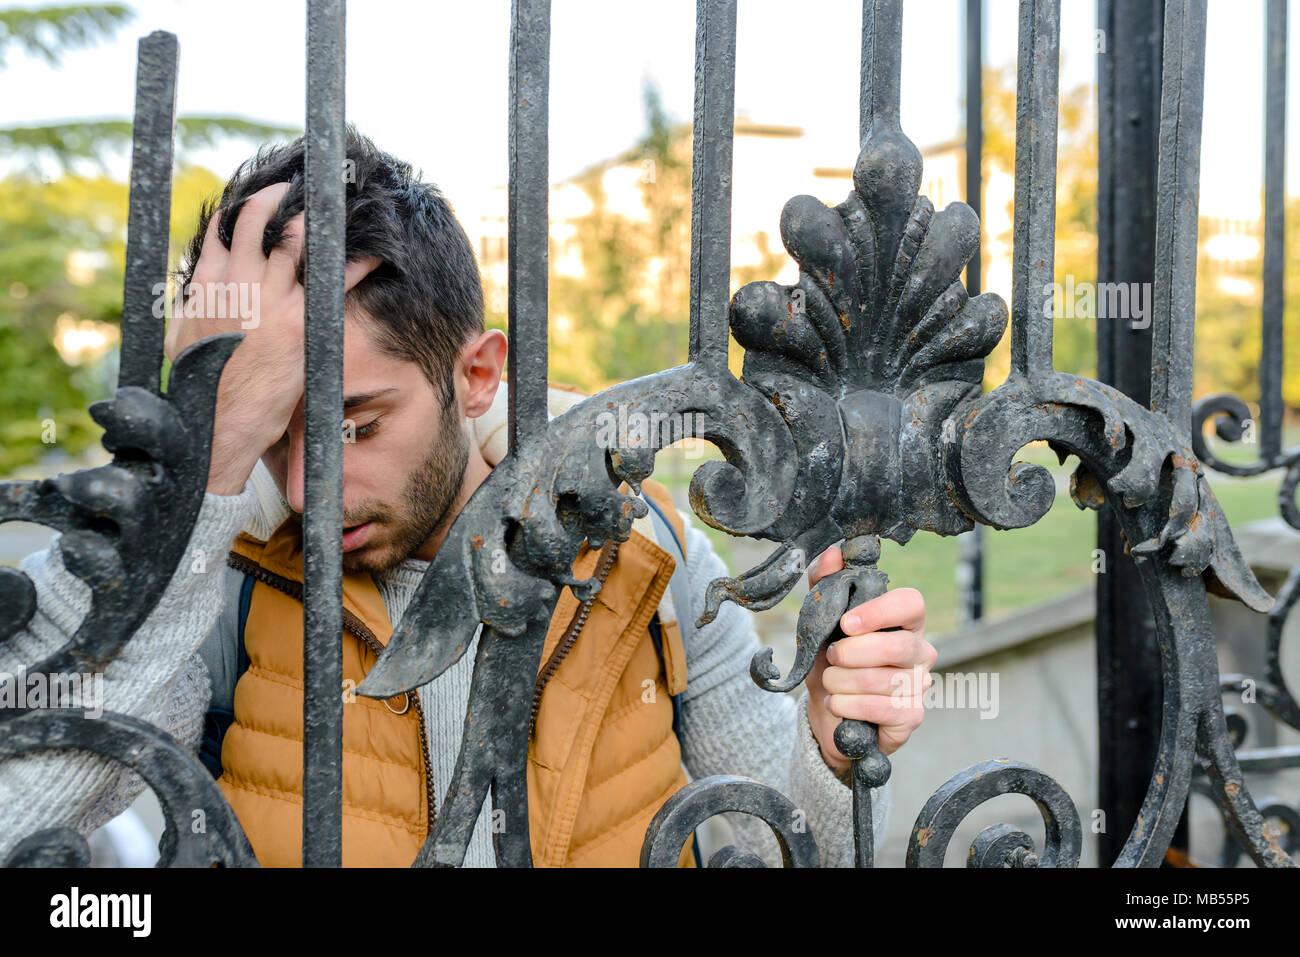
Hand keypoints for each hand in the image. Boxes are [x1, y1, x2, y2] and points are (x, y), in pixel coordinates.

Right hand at [165, 182, 379, 493]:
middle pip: (260, 220)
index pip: (225, 226)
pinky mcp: (297, 322)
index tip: (269, 198)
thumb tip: (200, 287)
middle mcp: (236, 283)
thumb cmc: (200, 389)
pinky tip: (372, 253)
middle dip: (283, 199)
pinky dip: (355, 262)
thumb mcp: (184, 337)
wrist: (215, 425)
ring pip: (296, 240)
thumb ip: (195, 304)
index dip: (249, 206)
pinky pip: (333, 279)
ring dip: (319, 222)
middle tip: (303, 191)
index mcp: (206, 285)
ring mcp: (268, 300)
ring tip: (337, 210)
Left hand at [804, 545, 935, 776]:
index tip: (846, 623)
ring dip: (841, 682)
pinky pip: (880, 708)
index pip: (912, 603)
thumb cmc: (832, 663)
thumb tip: (833, 553)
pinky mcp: (911, 716)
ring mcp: (920, 685)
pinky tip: (838, 704)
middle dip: (850, 653)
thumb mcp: (821, 624)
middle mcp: (921, 651)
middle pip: (896, 645)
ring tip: (831, 682)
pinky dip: (848, 705)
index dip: (879, 611)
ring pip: (881, 679)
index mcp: (905, 622)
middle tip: (831, 656)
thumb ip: (825, 586)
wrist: (828, 713)